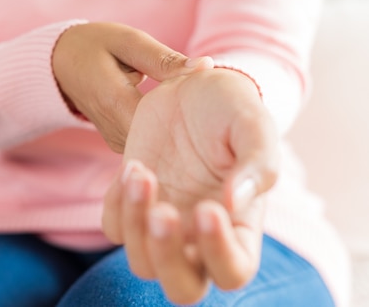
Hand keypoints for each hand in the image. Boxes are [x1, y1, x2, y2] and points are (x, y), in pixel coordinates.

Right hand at [52, 22, 212, 152]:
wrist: (58, 64)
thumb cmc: (94, 45)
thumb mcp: (128, 41)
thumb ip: (165, 59)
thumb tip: (206, 67)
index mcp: (116, 103)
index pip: (166, 121)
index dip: (192, 110)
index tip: (209, 94)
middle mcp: (115, 131)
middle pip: (165, 136)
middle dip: (188, 119)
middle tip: (206, 98)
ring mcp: (116, 141)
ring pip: (157, 142)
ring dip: (176, 125)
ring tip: (191, 103)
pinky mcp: (120, 143)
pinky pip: (149, 140)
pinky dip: (163, 126)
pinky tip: (174, 110)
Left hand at [102, 68, 278, 304]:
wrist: (192, 86)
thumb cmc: (231, 108)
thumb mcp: (253, 125)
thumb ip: (258, 164)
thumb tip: (236, 203)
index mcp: (239, 225)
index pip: (234, 270)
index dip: (220, 253)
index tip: (209, 207)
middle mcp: (199, 234)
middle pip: (182, 287)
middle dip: (166, 257)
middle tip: (163, 211)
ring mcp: (163, 220)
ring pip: (141, 262)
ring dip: (136, 222)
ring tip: (141, 171)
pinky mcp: (132, 201)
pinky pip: (113, 227)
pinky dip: (116, 205)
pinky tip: (133, 167)